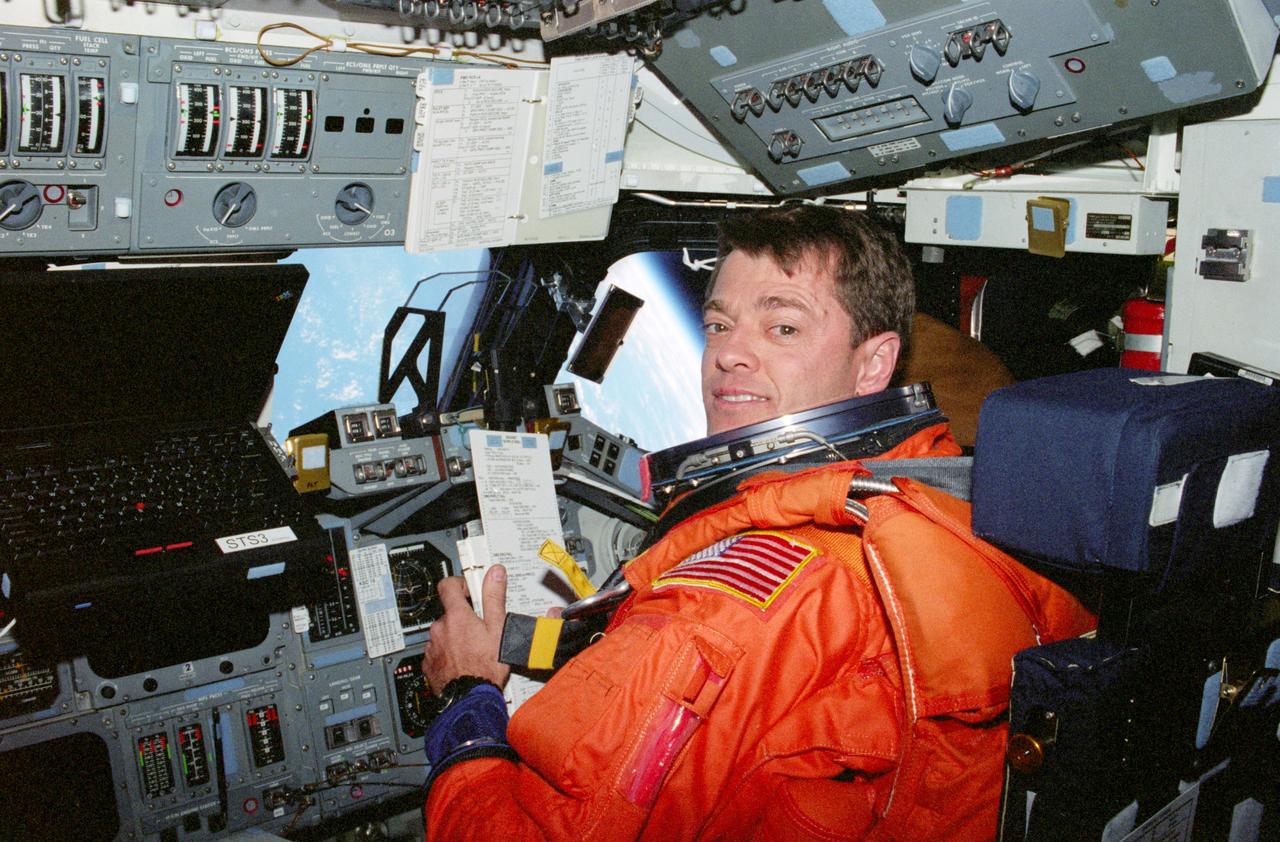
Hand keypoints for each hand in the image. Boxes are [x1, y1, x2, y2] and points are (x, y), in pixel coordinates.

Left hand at [421, 565, 509, 694]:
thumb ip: (494, 598)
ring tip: (472, 651)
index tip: (469, 591)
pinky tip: (462, 663)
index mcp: (457, 617)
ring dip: (454, 637)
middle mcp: (439, 629)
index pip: (447, 585)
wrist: (470, 700)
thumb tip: (495, 573)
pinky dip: (447, 654)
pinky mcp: (428, 664)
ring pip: (443, 633)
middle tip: (480, 631)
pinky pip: (437, 651)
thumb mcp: (498, 629)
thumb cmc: (486, 668)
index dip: (459, 584)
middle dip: (462, 618)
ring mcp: (432, 647)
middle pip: (448, 613)